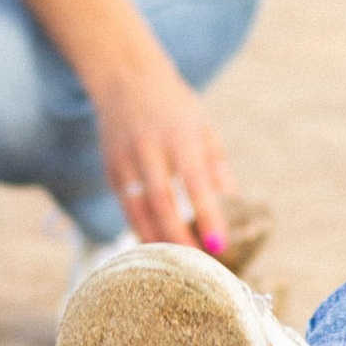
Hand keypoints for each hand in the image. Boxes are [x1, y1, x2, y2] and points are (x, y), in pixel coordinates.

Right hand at [92, 54, 232, 254]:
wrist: (126, 79)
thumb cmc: (175, 109)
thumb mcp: (204, 129)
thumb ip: (219, 169)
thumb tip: (235, 210)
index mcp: (181, 134)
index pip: (196, 181)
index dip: (208, 215)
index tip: (220, 245)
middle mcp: (150, 146)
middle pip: (162, 201)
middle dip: (179, 237)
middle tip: (198, 266)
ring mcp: (125, 158)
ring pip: (139, 209)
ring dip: (158, 240)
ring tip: (178, 266)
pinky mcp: (111, 169)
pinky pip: (127, 208)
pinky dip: (142, 230)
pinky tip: (157, 248)